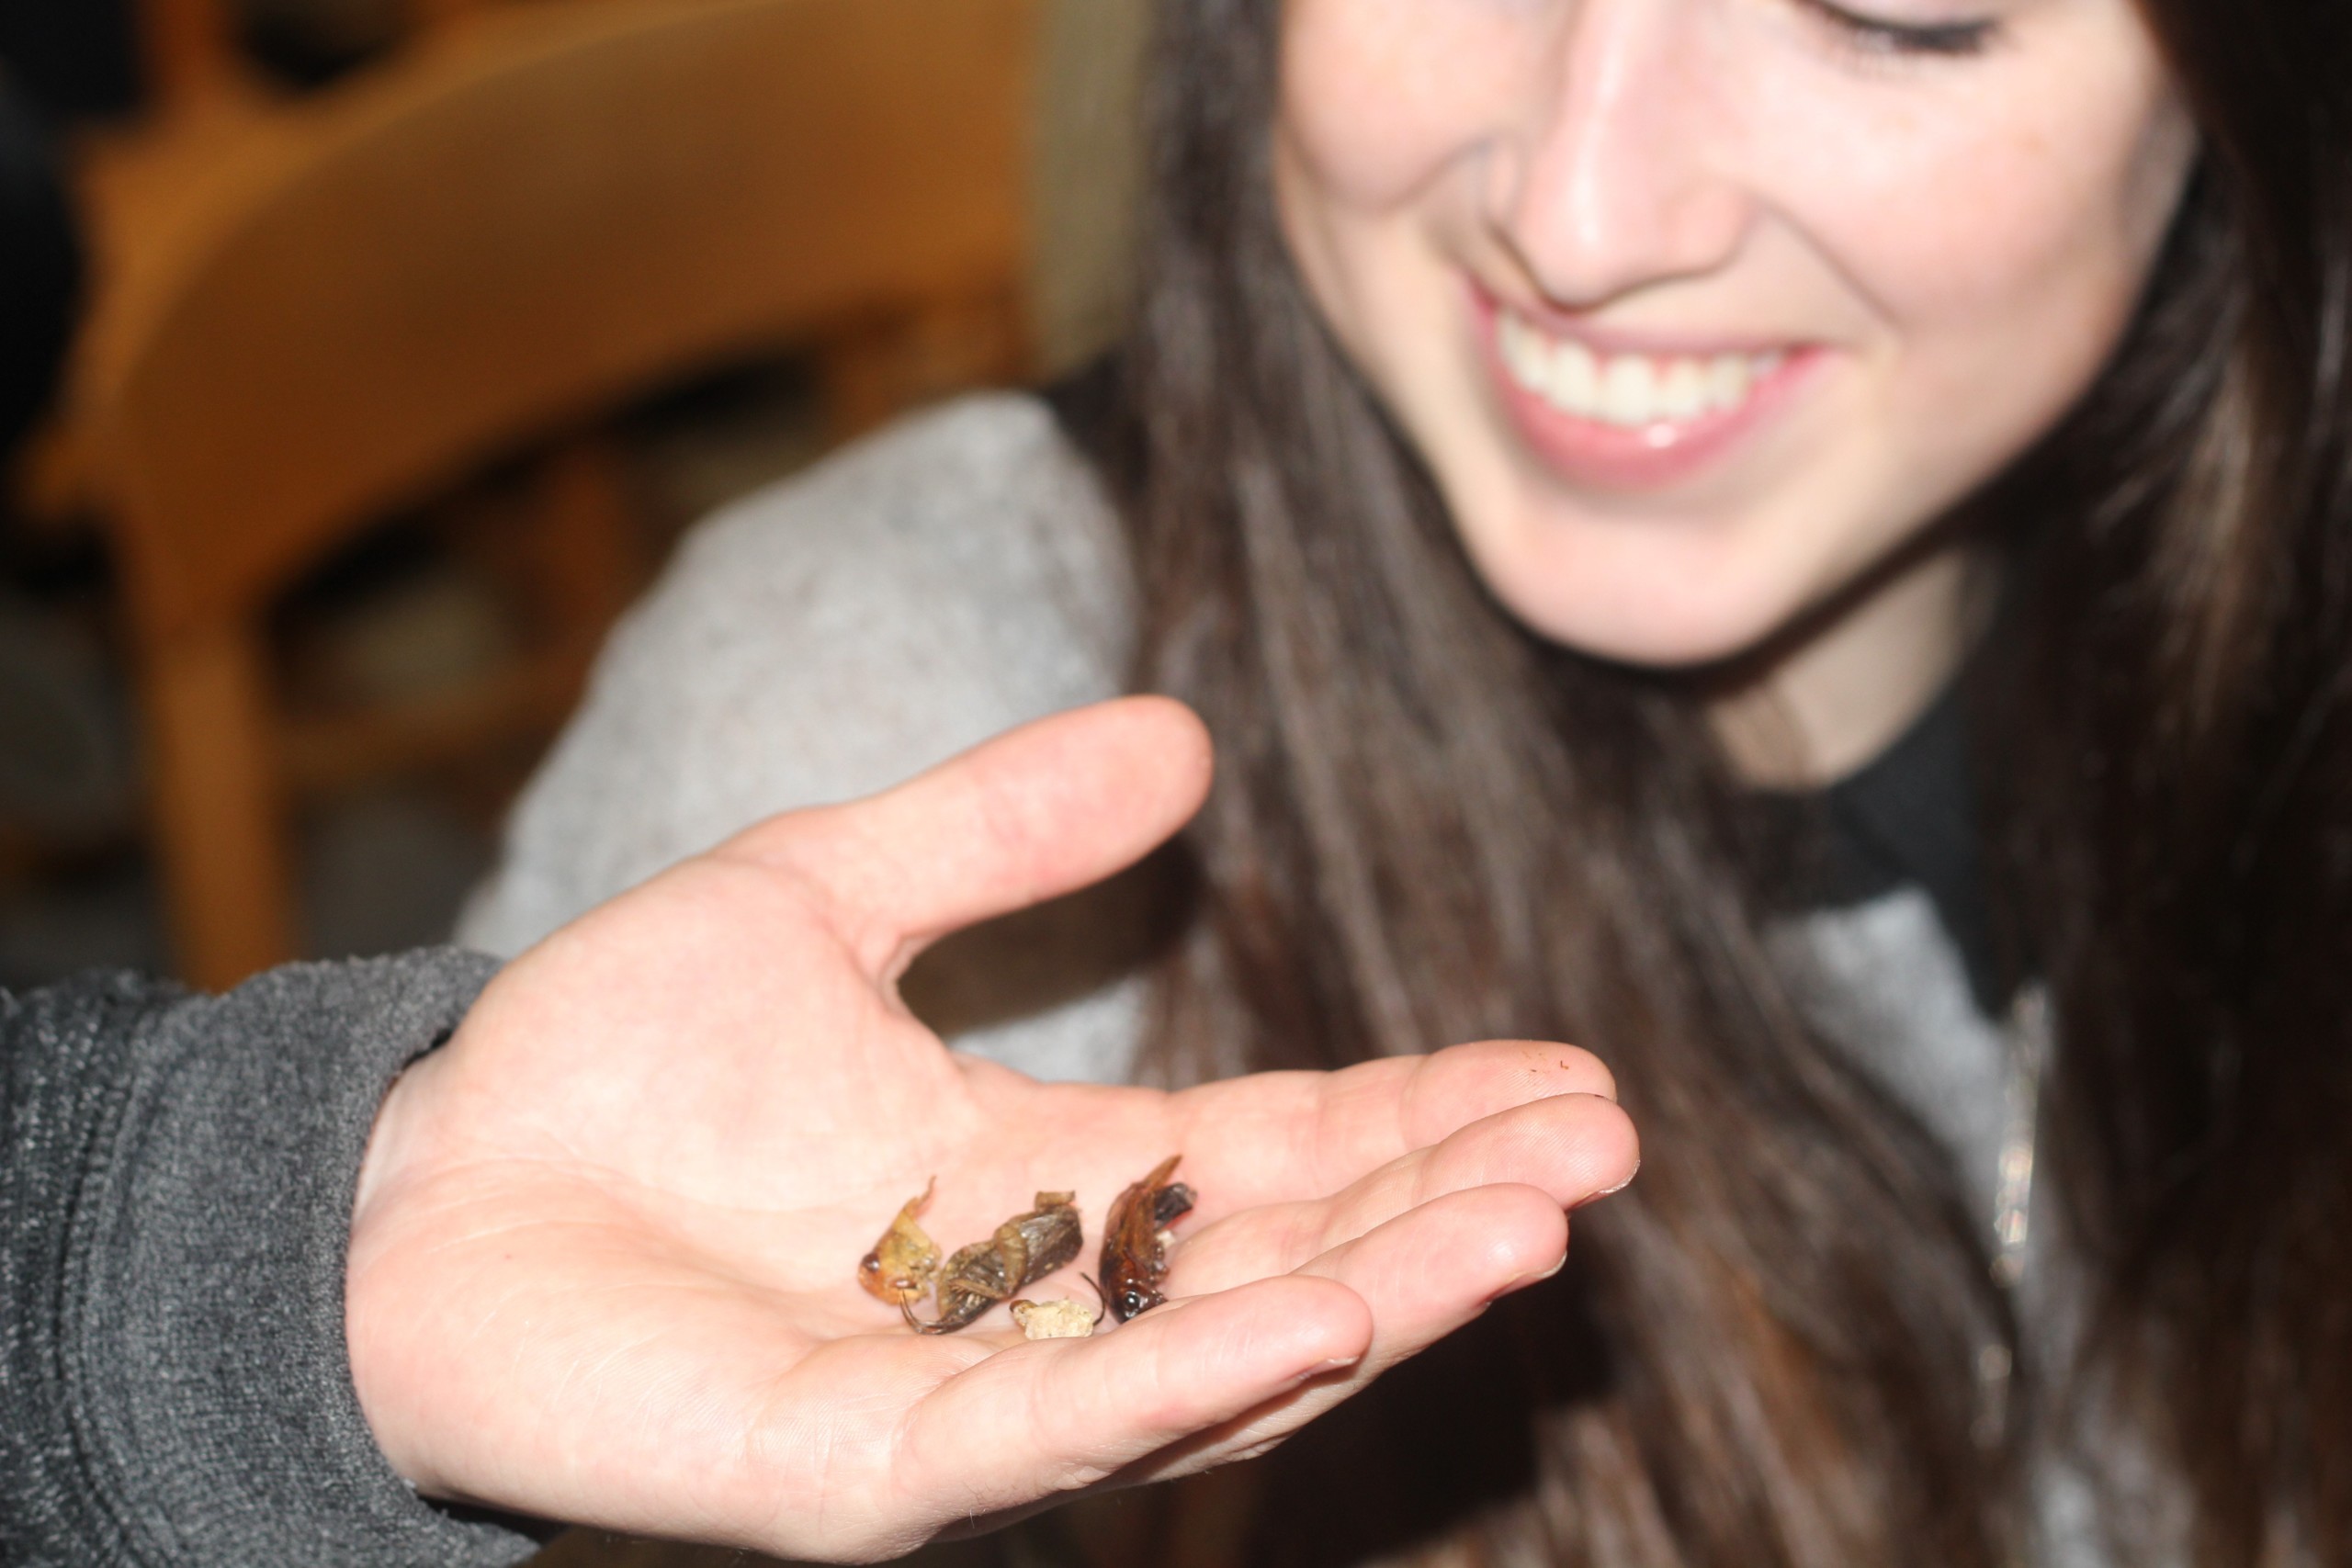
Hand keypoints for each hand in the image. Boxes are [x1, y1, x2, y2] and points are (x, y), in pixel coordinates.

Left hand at [345, 698, 1635, 1560]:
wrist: (410, 1182)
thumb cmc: (604, 1056)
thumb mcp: (823, 894)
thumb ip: (997, 830)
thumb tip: (1187, 741)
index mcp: (1041, 1172)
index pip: (1278, 1149)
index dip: (1422, 1114)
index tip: (1566, 1072)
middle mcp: (1039, 1295)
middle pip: (1290, 1255)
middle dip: (1449, 1204)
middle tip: (1607, 1147)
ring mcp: (968, 1395)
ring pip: (1215, 1360)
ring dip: (1380, 1297)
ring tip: (1532, 1226)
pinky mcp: (873, 1471)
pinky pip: (1058, 1429)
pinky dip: (1195, 1379)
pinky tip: (1323, 1315)